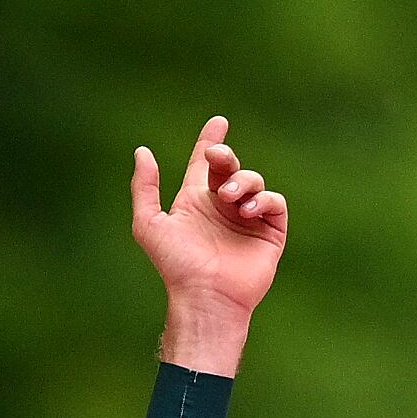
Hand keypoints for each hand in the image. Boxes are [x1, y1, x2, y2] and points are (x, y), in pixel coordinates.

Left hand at [131, 116, 286, 372]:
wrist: (204, 295)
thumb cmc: (175, 265)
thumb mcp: (149, 224)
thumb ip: (144, 188)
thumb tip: (142, 151)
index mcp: (196, 202)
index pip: (205, 164)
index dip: (210, 141)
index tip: (218, 122)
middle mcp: (222, 207)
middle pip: (230, 166)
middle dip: (225, 156)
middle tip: (217, 158)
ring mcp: (247, 218)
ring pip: (253, 180)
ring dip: (242, 181)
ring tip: (230, 198)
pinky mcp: (269, 232)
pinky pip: (274, 202)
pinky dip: (264, 199)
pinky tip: (247, 211)